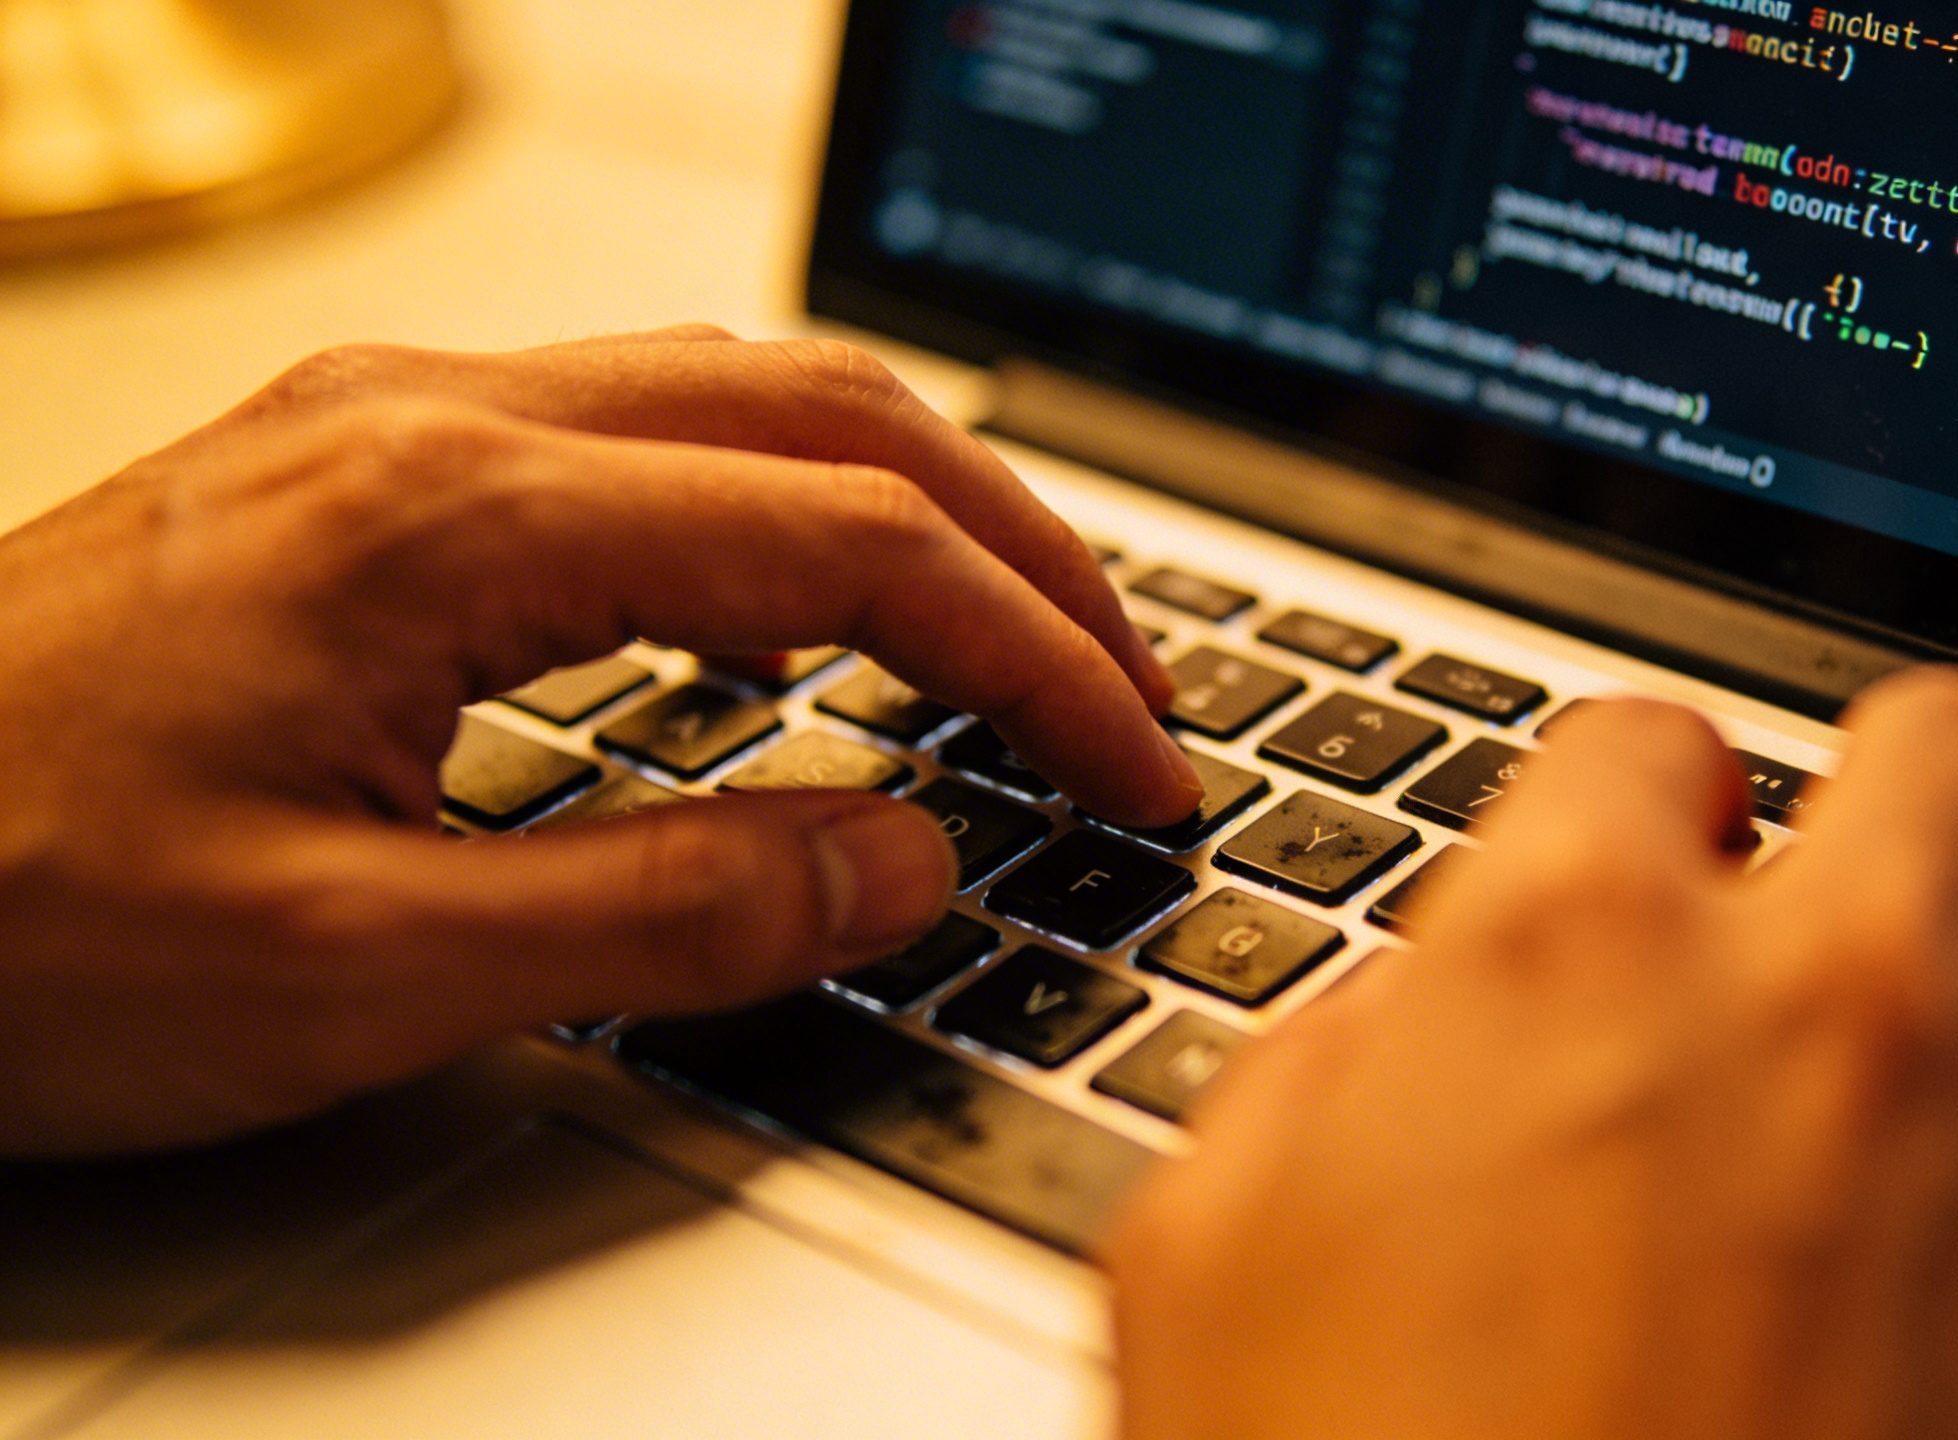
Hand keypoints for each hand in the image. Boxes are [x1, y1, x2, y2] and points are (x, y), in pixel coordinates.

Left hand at [0, 326, 1198, 1156]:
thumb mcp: (353, 970)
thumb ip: (663, 909)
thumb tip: (897, 858)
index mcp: (451, 510)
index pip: (851, 541)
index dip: (1034, 657)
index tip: (1135, 761)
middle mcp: (434, 422)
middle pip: (831, 417)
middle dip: (1022, 549)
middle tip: (1132, 686)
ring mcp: (393, 430)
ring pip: (748, 400)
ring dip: (916, 510)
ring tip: (1017, 639)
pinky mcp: (362, 476)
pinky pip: (646, 438)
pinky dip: (789, 513)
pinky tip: (807, 607)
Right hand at [1109, 672, 1957, 1439]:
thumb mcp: (1206, 1263)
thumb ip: (1322, 1076)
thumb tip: (1409, 1026)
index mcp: (1569, 963)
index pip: (1648, 741)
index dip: (1641, 804)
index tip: (1656, 870)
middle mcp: (1823, 1015)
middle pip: (1955, 742)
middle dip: (1914, 794)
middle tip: (1882, 883)